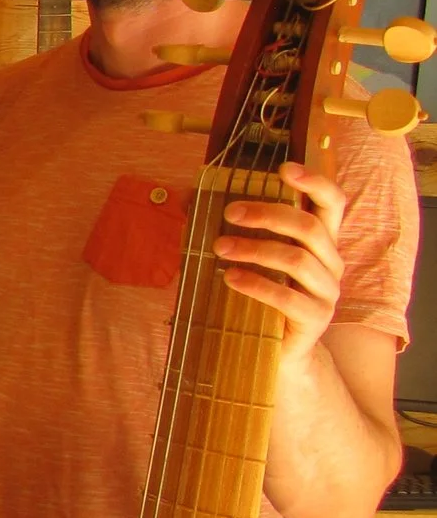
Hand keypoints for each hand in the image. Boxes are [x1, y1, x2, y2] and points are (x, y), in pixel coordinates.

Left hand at [217, 161, 348, 371]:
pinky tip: (229, 278)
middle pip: (308, 227)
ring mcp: (327, 292)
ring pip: (297, 260)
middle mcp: (331, 263)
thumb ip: (232, 227)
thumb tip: (186, 198)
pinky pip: (288, 297)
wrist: (278, 350)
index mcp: (321, 241)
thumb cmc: (262, 294)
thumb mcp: (250, 257)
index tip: (284, 168)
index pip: (332, 203)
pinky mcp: (316, 318)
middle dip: (267, 215)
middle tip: (228, 214)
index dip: (314, 182)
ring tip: (218, 248)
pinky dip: (256, 284)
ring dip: (254, 249)